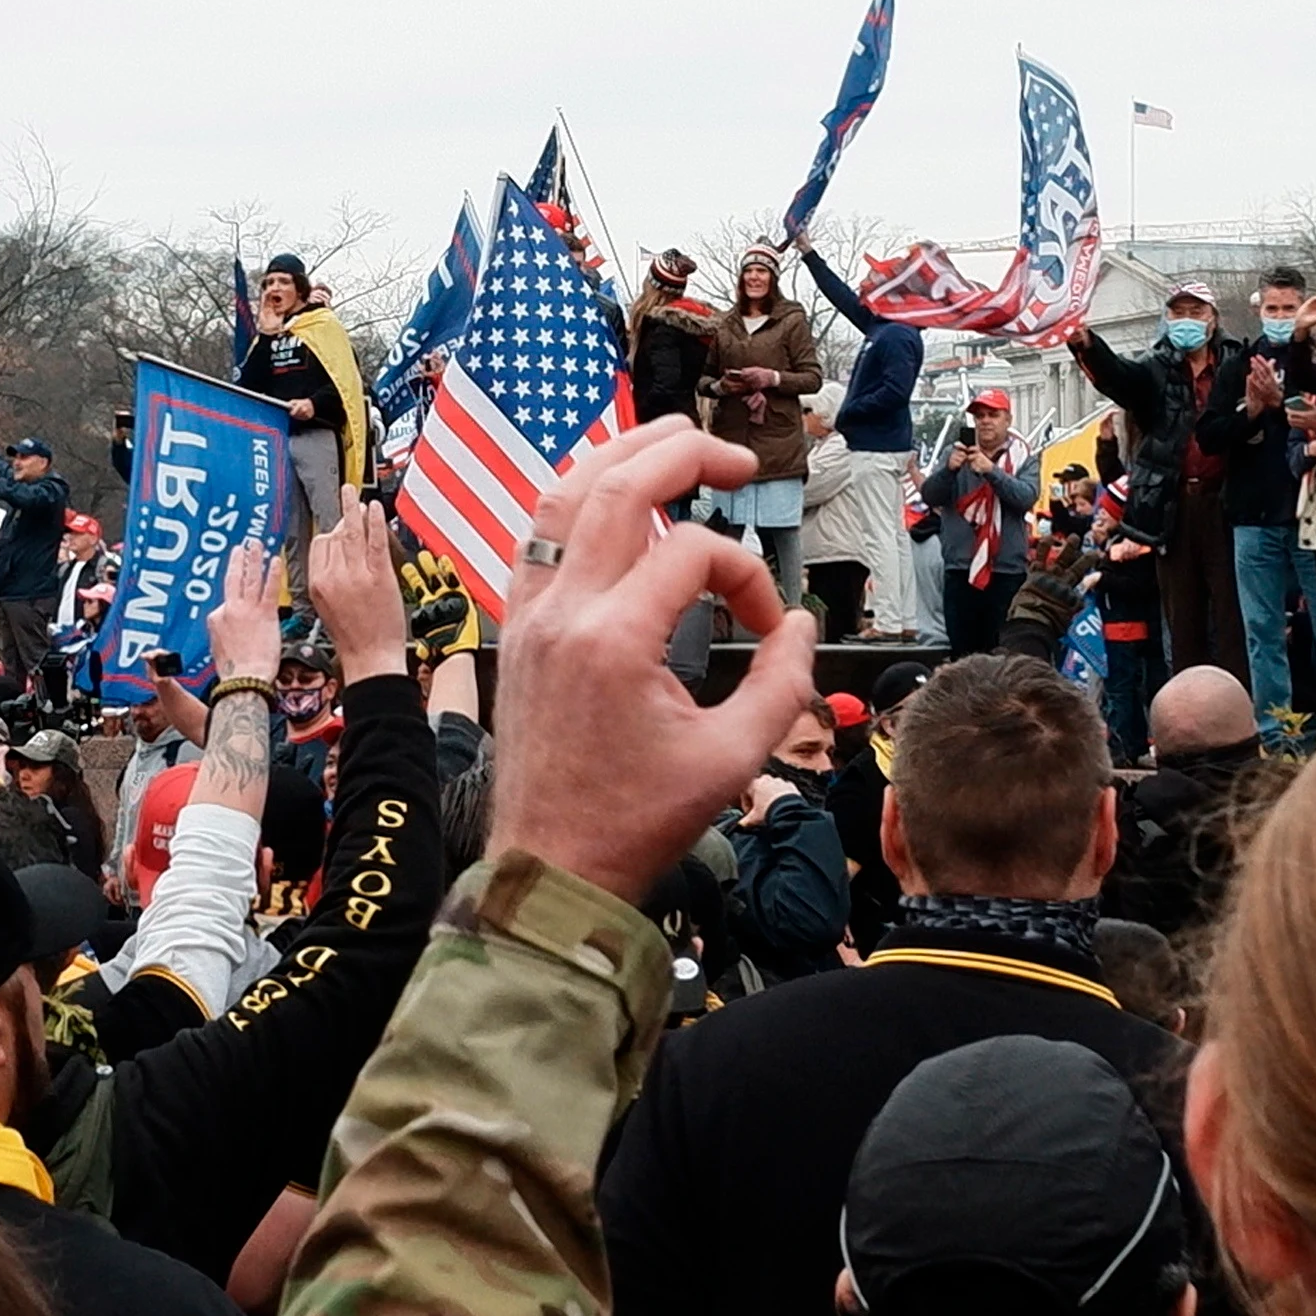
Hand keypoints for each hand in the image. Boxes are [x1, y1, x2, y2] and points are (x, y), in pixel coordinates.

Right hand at [199, 539, 280, 694]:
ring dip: (253, 559)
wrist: (244, 680)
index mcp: (216, 619)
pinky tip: (276, 561)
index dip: (234, 597)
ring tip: (255, 545)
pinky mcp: (265, 614)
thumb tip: (230, 633)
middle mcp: (229, 610)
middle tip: (240, 547)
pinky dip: (272, 573)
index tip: (237, 588)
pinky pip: (269, 589)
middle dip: (237, 561)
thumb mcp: (219, 650)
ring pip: (249, 578)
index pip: (226, 601)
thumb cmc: (234, 673)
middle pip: (233, 580)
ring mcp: (247, 610)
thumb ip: (224, 635)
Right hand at [307, 494, 412, 679]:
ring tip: (354, 494)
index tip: (338, 527)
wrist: (371, 659)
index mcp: (317, 585)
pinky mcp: (378, 576)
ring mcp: (356, 576)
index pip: (319, 546)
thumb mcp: (329, 608)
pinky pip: (374, 542)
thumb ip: (330, 581)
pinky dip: (374, 522)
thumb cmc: (352, 640)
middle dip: (344, 519)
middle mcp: (334, 577)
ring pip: (352, 533)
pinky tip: (375, 509)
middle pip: (334, 537)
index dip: (330, 533)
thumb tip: (336, 559)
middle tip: (351, 504)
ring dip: (353, 509)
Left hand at [481, 420, 798, 900]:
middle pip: (617, 484)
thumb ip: (780, 684)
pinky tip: (611, 500)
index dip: (748, 576)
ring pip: (562, 494)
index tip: (769, 626)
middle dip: (682, 454)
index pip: (693, 553)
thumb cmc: (631, 824)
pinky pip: (537, 537)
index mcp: (612, 640)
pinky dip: (576, 502)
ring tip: (671, 446)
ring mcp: (529, 616)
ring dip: (618, 458)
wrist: (552, 869)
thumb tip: (799, 626)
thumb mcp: (731, 760)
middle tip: (733, 459)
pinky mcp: (516, 630)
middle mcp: (562, 613)